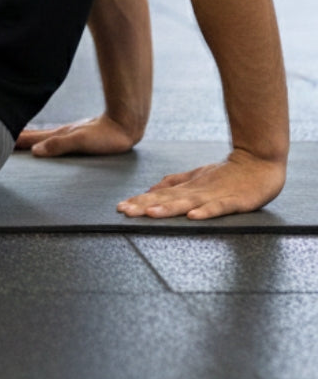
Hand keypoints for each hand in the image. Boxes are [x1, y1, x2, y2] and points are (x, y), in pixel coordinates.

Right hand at [15, 114, 137, 156]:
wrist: (125, 124)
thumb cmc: (106, 136)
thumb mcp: (81, 142)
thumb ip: (59, 145)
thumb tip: (34, 151)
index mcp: (57, 135)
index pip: (29, 139)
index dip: (13, 140)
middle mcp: (58, 134)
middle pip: (31, 136)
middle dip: (13, 138)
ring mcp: (65, 134)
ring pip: (39, 137)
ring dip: (24, 139)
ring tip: (11, 140)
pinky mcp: (74, 136)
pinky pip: (50, 139)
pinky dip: (38, 140)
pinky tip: (40, 143)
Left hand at [116, 150, 285, 219]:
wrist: (258, 163)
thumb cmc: (227, 173)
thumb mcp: (197, 176)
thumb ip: (175, 183)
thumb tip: (151, 189)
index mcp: (187, 188)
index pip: (159, 196)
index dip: (139, 201)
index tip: (120, 208)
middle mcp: (196, 191)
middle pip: (167, 200)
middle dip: (145, 206)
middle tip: (124, 211)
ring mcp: (215, 196)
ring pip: (188, 203)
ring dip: (169, 208)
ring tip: (151, 213)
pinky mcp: (235, 201)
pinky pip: (219, 208)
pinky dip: (206, 211)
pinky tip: (194, 216)